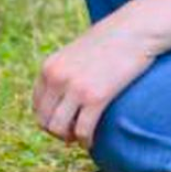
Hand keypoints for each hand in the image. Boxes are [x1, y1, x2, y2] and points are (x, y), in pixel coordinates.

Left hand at [31, 18, 158, 149]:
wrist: (133, 30)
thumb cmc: (108, 42)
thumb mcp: (75, 54)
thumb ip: (64, 73)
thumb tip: (62, 98)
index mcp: (49, 67)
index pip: (37, 106)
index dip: (48, 120)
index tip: (64, 123)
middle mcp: (57, 78)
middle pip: (44, 121)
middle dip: (57, 132)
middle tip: (72, 134)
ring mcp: (75, 88)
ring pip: (59, 129)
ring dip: (69, 138)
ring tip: (81, 137)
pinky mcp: (96, 97)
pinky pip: (82, 131)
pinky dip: (86, 141)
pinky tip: (93, 140)